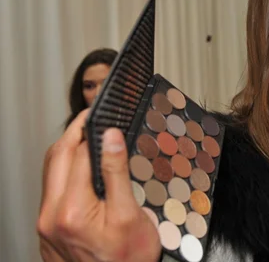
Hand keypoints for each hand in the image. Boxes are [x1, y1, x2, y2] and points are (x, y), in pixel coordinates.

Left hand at [37, 110, 160, 261]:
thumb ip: (117, 173)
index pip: (78, 154)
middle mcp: (51, 216)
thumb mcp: (130, 214)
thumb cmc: (127, 261)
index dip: (91, 129)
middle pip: (56, 158)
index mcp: (72, 209)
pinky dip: (65, 171)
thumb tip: (110, 137)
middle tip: (92, 117)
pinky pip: (52, 190)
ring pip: (51, 172)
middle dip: (73, 132)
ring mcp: (46, 224)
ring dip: (66, 150)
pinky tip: (82, 169)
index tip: (102, 115)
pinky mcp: (48, 230)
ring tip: (87, 137)